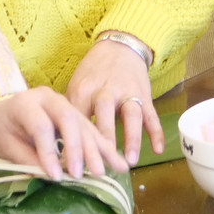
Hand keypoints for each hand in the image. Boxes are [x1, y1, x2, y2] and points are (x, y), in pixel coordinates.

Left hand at [0, 87, 121, 178]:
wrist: (1, 112)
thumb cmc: (1, 129)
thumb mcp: (5, 146)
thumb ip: (27, 159)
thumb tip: (51, 176)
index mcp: (26, 102)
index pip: (41, 126)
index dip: (49, 152)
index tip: (55, 176)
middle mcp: (48, 98)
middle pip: (68, 120)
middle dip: (77, 149)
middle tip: (82, 173)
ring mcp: (64, 102)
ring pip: (84, 124)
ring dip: (98, 149)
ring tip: (110, 170)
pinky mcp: (75, 112)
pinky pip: (91, 128)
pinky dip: (104, 146)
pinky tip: (116, 160)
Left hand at [66, 38, 165, 166]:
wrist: (119, 47)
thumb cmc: (93, 73)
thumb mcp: (76, 87)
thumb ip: (70, 113)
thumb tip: (55, 145)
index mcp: (84, 90)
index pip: (77, 119)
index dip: (74, 142)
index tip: (70, 166)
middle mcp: (106, 90)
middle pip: (104, 115)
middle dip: (103, 140)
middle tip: (100, 166)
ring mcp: (128, 92)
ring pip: (131, 114)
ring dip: (132, 137)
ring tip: (131, 161)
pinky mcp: (145, 95)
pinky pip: (152, 115)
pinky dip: (156, 132)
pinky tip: (158, 151)